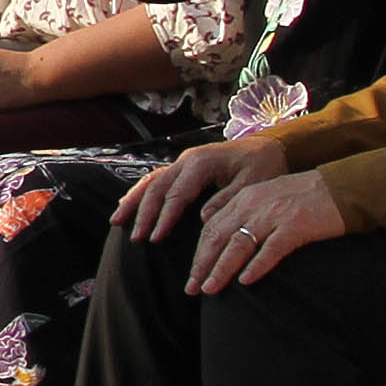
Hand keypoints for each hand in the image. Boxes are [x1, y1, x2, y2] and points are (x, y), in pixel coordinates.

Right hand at [112, 138, 279, 242]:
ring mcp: (182, 162)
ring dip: (133, 202)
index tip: (155, 239)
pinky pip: (155, 179)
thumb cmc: (263, 166)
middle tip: (135, 238)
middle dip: (143, 213)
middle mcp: (186, 160)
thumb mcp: (252, 184)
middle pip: (157, 187)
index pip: (176, 194)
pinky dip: (139, 192)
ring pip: (150, 181)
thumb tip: (203, 218)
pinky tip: (126, 204)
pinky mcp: (183, 167)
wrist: (269, 147)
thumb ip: (227, 199)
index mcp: (201, 163)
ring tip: (117, 222)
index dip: (164, 217)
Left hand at [182, 168, 346, 291]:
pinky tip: (245, 281)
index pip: (212, 227)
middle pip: (218, 237)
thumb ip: (246, 215)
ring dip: (221, 269)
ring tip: (210, 289)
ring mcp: (274, 215)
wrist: (340, 186)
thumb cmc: (305, 197)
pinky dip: (256, 266)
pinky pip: (270, 249)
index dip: (199, 252)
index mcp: (244, 197)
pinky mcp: (295, 226)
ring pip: (238, 245)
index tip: (192, 274)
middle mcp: (254, 205)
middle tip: (191, 288)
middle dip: (201, 265)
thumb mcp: (268, 198)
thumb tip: (225, 243)